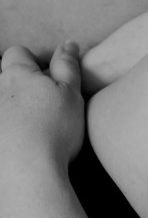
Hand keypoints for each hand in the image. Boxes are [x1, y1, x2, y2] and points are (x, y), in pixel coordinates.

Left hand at [0, 41, 84, 170]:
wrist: (27, 174)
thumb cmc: (53, 130)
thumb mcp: (71, 92)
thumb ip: (68, 65)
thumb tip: (68, 43)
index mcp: (15, 75)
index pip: (18, 53)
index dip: (34, 61)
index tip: (51, 79)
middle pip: (4, 78)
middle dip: (20, 86)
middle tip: (44, 104)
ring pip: (2, 103)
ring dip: (13, 108)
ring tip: (31, 127)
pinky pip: (2, 126)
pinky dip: (8, 129)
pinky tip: (18, 143)